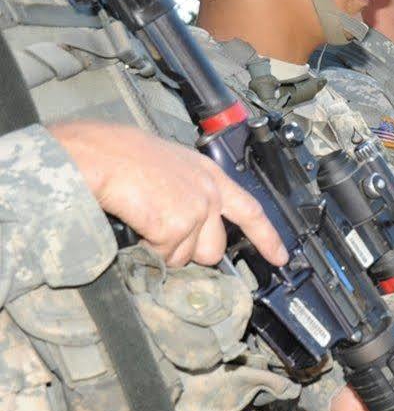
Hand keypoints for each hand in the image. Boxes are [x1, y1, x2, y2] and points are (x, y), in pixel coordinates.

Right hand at [49, 120, 288, 267]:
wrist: (95, 154)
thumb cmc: (116, 153)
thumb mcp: (166, 163)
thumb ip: (186, 189)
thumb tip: (183, 215)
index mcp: (209, 174)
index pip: (250, 210)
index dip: (267, 237)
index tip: (280, 257)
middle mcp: (209, 193)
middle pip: (215, 248)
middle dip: (189, 251)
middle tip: (162, 231)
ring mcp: (196, 210)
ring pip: (185, 257)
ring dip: (163, 249)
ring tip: (142, 219)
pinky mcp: (177, 226)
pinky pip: (163, 255)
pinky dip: (145, 247)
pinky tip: (134, 221)